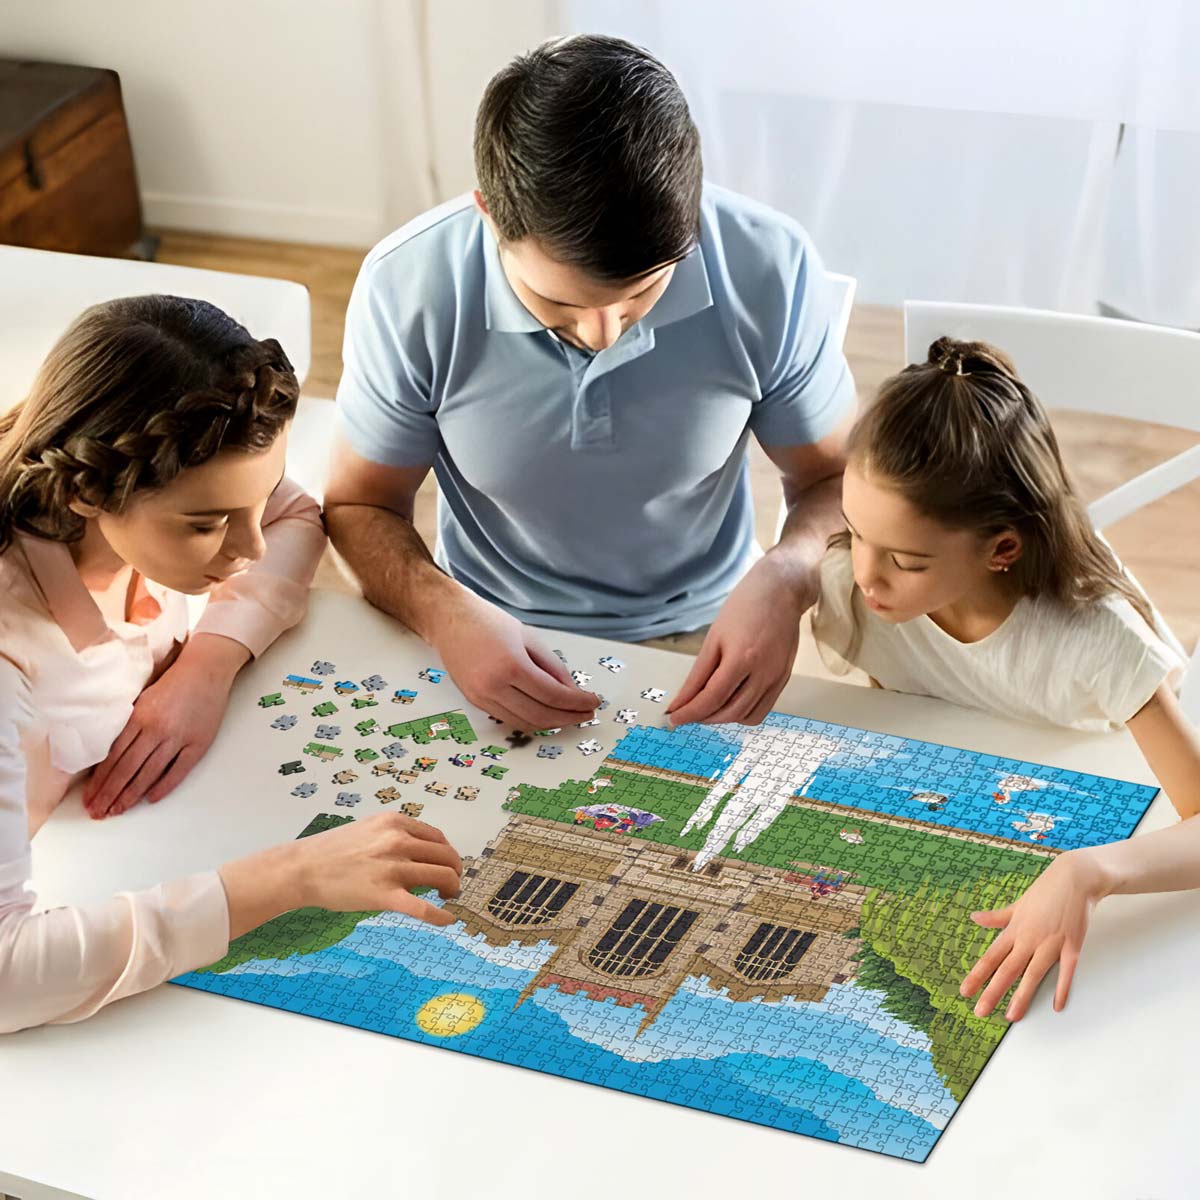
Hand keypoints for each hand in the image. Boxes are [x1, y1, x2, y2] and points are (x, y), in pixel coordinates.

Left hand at [83, 633, 248, 818]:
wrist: (206, 670)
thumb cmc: (173, 682)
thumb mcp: (142, 699)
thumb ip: (129, 724)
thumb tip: (112, 754)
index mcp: (139, 717)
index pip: (113, 757)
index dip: (100, 781)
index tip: (90, 798)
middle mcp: (156, 730)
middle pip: (127, 769)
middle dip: (109, 794)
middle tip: (97, 813)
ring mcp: (178, 738)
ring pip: (148, 773)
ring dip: (130, 795)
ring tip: (117, 811)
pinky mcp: (198, 744)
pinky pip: (178, 771)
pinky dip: (163, 786)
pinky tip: (150, 799)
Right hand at [221, 811, 463, 937]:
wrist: (302, 868)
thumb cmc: (331, 851)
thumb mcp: (369, 829)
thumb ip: (395, 836)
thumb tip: (421, 852)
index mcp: (395, 823)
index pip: (438, 838)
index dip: (447, 854)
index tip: (446, 866)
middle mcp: (398, 841)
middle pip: (447, 856)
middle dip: (455, 872)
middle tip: (451, 885)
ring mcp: (393, 867)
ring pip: (443, 876)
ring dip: (452, 889)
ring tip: (447, 898)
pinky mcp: (385, 895)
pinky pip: (423, 908)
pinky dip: (441, 916)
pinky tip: (448, 921)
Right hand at [429, 589, 597, 729]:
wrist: (449, 620)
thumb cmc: (488, 622)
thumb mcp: (529, 637)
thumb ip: (553, 666)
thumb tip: (572, 691)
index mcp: (511, 665)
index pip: (553, 695)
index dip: (577, 702)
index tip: (592, 702)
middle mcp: (493, 686)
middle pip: (540, 715)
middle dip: (568, 718)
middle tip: (585, 714)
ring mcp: (481, 697)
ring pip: (524, 723)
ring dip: (551, 723)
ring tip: (569, 716)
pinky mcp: (475, 702)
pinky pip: (509, 718)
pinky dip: (530, 720)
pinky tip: (545, 713)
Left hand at [666, 556, 811, 726]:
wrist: (782, 591)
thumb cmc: (745, 607)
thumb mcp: (714, 637)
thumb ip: (698, 674)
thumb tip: (682, 700)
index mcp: (742, 658)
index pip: (711, 698)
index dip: (690, 712)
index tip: (673, 717)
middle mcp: (763, 673)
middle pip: (729, 712)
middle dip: (703, 717)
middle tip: (686, 713)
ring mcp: (776, 678)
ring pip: (747, 716)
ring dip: (723, 718)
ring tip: (707, 708)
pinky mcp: (783, 679)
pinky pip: (762, 709)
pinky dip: (742, 713)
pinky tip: (730, 702)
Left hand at [959, 850, 1111, 1021]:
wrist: (1075, 878)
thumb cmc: (1045, 891)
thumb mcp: (1018, 904)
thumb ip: (997, 916)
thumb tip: (974, 918)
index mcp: (1014, 930)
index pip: (991, 957)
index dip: (977, 975)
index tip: (964, 991)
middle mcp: (1029, 939)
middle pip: (1007, 970)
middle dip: (993, 992)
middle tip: (980, 1012)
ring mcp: (1051, 943)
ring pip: (1033, 974)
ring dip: (1022, 996)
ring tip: (1011, 1016)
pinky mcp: (1072, 946)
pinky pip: (1066, 971)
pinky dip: (1062, 988)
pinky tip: (1056, 1006)